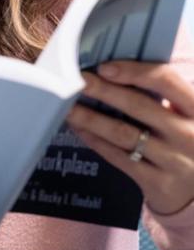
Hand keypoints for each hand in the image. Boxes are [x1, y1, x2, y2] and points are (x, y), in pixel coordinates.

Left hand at [66, 62, 193, 214]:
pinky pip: (119, 157)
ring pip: (123, 133)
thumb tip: (113, 71)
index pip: (167, 81)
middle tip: (76, 81)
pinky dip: (95, 141)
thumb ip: (164, 96)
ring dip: (91, 118)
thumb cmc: (189, 141)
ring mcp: (175, 161)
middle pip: (139, 106)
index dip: (134, 71)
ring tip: (68, 106)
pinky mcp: (158, 183)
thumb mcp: (188, 117)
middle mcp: (190, 134)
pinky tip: (79, 129)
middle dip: (103, 91)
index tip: (104, 67)